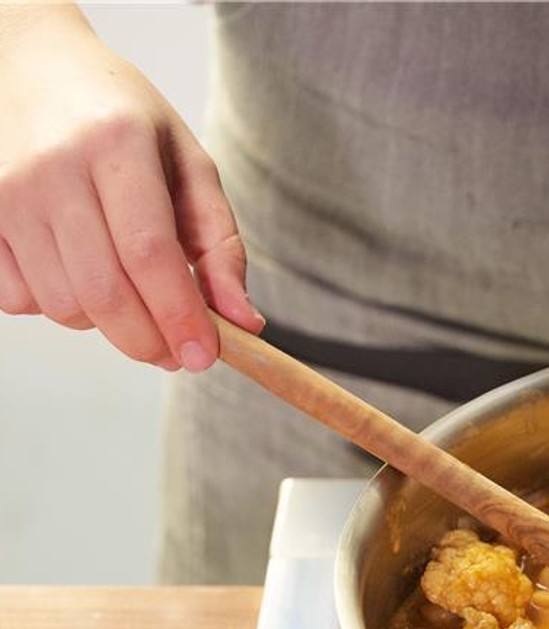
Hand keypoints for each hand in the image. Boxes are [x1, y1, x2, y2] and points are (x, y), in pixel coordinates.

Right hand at [0, 5, 261, 369]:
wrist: (33, 68)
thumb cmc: (124, 122)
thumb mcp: (189, 165)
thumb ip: (220, 245)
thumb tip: (242, 322)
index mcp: (116, 144)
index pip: (150, 254)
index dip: (179, 316)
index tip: (203, 356)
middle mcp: (53, 168)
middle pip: (104, 293)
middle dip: (148, 341)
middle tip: (176, 352)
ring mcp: (6, 193)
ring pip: (63, 305)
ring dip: (106, 324)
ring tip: (130, 293)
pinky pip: (20, 299)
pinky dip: (58, 307)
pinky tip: (79, 273)